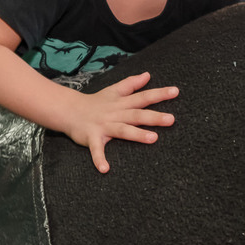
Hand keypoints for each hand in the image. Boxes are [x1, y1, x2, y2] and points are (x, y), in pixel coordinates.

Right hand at [62, 71, 178, 173]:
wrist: (69, 110)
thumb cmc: (95, 102)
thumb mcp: (114, 90)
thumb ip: (131, 84)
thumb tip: (148, 75)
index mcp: (122, 103)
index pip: (143, 97)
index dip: (159, 94)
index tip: (176, 91)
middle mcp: (115, 113)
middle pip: (137, 114)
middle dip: (154, 117)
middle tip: (171, 119)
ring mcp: (104, 126)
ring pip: (122, 130)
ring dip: (137, 135)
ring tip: (153, 139)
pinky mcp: (91, 137)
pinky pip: (96, 149)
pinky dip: (99, 159)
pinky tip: (105, 169)